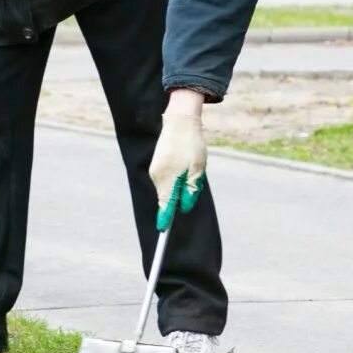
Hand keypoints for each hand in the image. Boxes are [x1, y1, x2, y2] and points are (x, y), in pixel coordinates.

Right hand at [150, 102, 207, 230]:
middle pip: (168, 197)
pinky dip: (176, 178)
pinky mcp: (156, 165)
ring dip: (180, 185)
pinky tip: (185, 164)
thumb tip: (184, 207)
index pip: (165, 204)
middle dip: (181, 196)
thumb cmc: (191, 145)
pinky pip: (166, 180)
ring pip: (168, 188)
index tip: (163, 231)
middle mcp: (157, 176)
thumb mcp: (197, 169)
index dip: (165, 219)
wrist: (180, 121)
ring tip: (191, 166)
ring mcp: (155, 170)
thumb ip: (190, 190)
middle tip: (195, 179)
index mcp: (167, 178)